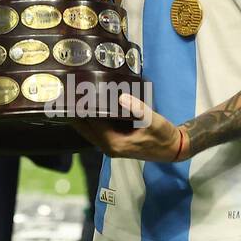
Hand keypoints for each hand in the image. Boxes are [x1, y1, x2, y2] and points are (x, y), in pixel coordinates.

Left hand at [72, 92, 186, 162]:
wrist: (172, 149)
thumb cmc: (163, 136)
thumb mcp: (154, 121)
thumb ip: (138, 109)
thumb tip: (122, 97)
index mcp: (114, 142)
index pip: (91, 123)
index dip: (82, 108)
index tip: (73, 92)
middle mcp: (107, 146)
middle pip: (83, 128)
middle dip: (75, 112)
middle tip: (67, 92)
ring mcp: (109, 145)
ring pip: (88, 130)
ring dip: (81, 116)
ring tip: (74, 95)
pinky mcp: (113, 142)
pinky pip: (95, 130)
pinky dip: (89, 119)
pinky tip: (89, 105)